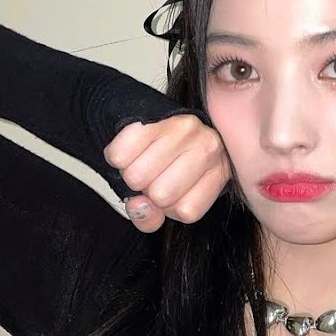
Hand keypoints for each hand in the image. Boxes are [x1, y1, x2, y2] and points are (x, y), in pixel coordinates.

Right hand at [102, 113, 231, 232]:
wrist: (156, 117)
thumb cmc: (168, 163)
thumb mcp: (171, 198)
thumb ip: (150, 218)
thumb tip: (138, 206)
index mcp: (220, 170)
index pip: (186, 211)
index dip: (170, 207)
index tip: (172, 188)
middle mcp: (208, 147)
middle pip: (160, 195)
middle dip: (147, 190)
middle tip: (153, 172)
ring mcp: (183, 128)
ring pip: (137, 177)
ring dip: (129, 173)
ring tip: (142, 159)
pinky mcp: (153, 116)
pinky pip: (119, 155)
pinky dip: (115, 157)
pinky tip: (130, 149)